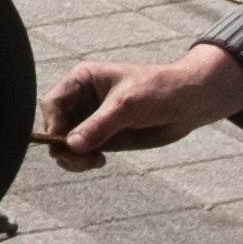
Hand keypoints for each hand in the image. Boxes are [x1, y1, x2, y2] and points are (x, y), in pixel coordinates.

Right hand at [42, 40, 242, 169]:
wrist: (190, 102)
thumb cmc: (159, 90)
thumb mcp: (127, 105)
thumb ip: (98, 125)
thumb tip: (70, 146)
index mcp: (82, 80)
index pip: (53, 103)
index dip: (53, 124)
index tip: (63, 144)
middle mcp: (82, 99)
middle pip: (55, 125)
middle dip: (62, 145)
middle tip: (82, 160)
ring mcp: (91, 119)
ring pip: (65, 142)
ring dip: (71, 157)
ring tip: (92, 163)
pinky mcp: (103, 136)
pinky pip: (81, 152)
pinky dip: (82, 160)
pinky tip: (98, 161)